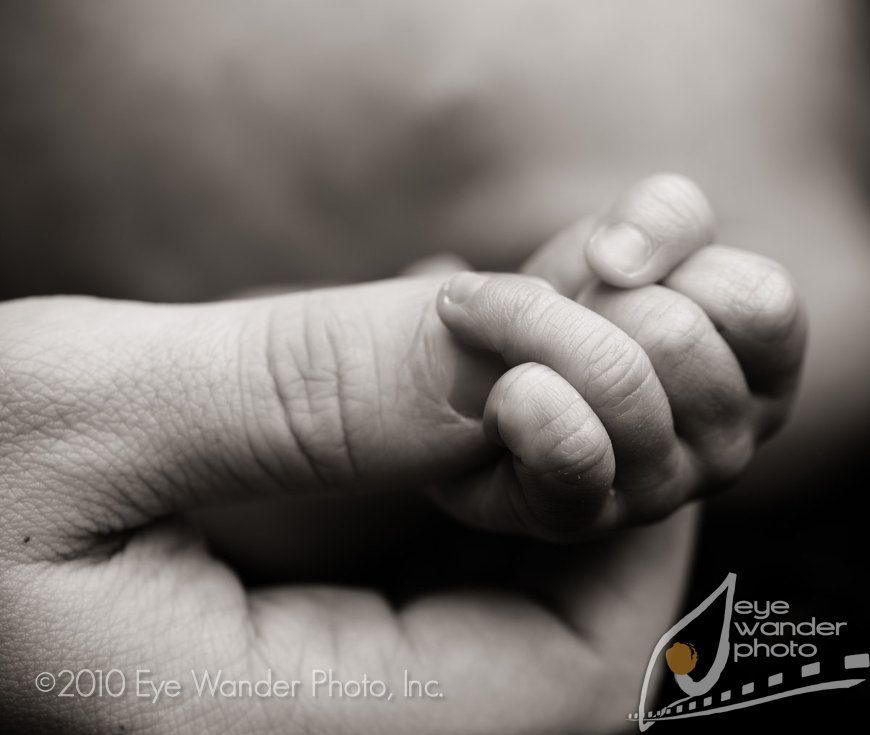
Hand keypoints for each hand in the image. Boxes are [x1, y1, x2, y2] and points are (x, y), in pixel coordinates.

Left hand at [431, 175, 805, 538]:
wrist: (481, 387)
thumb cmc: (570, 315)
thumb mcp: (625, 243)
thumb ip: (660, 218)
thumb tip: (619, 259)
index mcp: (762, 369)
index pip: (755, 299)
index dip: (662, 256)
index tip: (602, 264)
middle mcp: (731, 439)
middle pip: (675, 334)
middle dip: (581, 299)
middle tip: (534, 315)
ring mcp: (663, 488)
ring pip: (618, 377)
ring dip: (530, 334)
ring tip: (509, 350)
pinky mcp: (584, 518)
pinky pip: (571, 447)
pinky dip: (522, 399)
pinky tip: (503, 398)